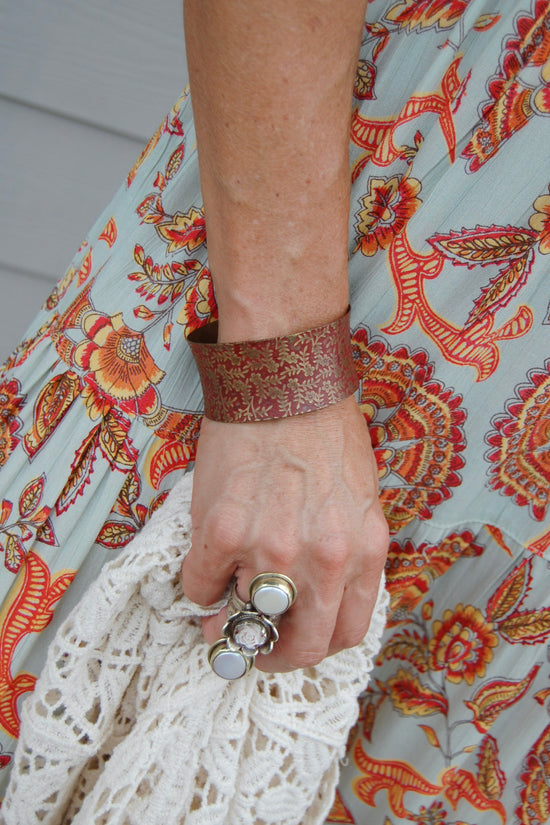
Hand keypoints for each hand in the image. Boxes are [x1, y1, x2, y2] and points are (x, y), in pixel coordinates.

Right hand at [180, 395, 388, 671]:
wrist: (283, 381)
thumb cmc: (324, 432)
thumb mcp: (358, 498)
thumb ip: (345, 553)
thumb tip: (312, 595)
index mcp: (365, 551)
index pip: (347, 633)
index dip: (316, 646)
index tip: (296, 641)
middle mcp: (324, 559)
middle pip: (302, 646)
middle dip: (275, 654)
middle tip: (257, 645)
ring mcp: (272, 548)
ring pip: (245, 622)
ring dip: (227, 625)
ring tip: (218, 612)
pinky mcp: (223, 530)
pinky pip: (200, 584)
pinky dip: (199, 586)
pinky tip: (204, 568)